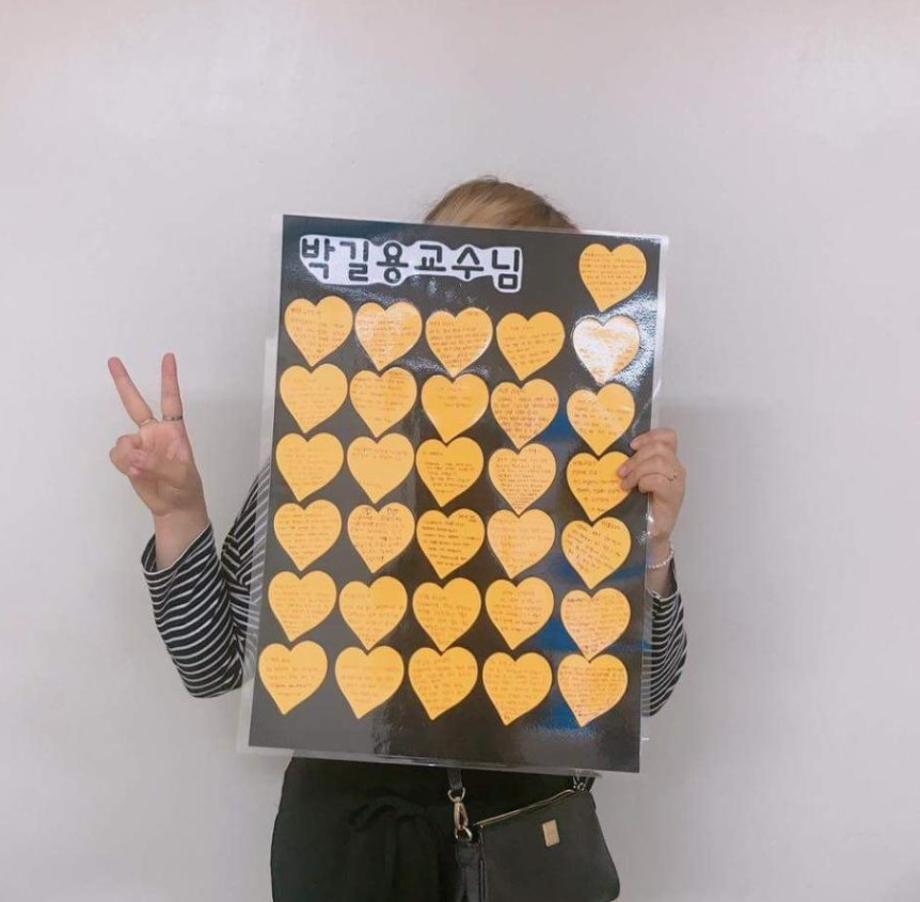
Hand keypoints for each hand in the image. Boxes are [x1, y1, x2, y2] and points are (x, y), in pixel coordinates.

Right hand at [107, 353, 205, 523]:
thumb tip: (136, 456)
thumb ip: (159, 464)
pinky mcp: (127, 459)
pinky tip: (135, 474)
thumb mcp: (181, 475)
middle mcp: (153, 433)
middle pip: (135, 404)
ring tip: (143, 471)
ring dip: (129, 457)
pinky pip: (117, 455)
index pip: (171, 401)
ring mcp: (139, 445)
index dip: (169, 380)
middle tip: (113, 360)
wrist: (173, 507)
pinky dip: (124, 465)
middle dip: (124, 383)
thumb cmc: (185, 487)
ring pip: (122, 441)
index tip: (169, 357)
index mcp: (173, 431)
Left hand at [618, 427, 685, 563]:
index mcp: (668, 461)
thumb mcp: (637, 480)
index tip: (632, 445)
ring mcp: (677, 483)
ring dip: (638, 471)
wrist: (650, 534)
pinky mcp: (674, 497)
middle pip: (660, 448)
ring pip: (659, 462)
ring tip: (626, 484)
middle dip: (636, 457)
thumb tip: (614, 452)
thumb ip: (634, 465)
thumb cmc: (641, 506)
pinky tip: (638, 491)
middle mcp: (676, 469)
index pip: (668, 437)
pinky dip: (645, 482)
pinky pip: (660, 480)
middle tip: (621, 472)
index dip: (651, 436)